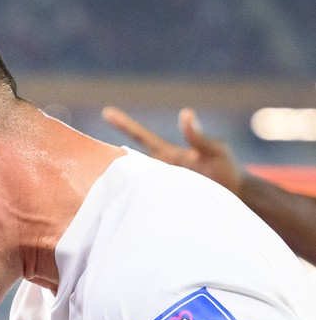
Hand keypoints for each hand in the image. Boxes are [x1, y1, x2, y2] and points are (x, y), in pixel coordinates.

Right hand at [102, 106, 243, 194]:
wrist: (236, 198)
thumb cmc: (227, 171)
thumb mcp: (215, 150)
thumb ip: (199, 136)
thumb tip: (185, 113)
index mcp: (167, 155)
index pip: (141, 137)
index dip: (124, 124)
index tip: (107, 112)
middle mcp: (158, 170)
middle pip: (127, 161)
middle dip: (106, 156)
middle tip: (83, 152)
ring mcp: (158, 187)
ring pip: (130, 182)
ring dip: (112, 182)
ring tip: (89, 182)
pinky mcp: (160, 203)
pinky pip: (139, 201)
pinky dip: (126, 201)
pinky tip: (112, 207)